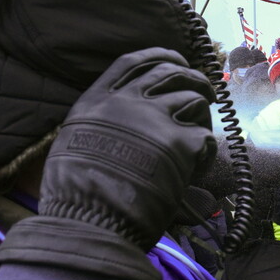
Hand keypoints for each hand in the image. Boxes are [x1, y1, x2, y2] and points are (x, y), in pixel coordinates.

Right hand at [0, 48, 216, 279]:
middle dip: (195, 77)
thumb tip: (121, 118)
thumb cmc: (76, 196)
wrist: (89, 224)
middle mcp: (127, 101)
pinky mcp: (179, 143)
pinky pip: (204, 137)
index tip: (177, 59)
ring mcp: (155, 119)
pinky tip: (197, 166)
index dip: (159, 56)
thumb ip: (98, 123)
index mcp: (97, 100)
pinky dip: (205, 151)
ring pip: (193, 99)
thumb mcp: (73, 144)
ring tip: (200, 133)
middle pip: (171, 72)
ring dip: (203, 115)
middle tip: (206, 91)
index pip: (133, 62)